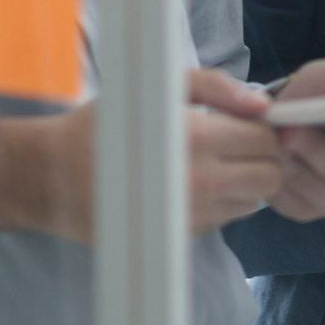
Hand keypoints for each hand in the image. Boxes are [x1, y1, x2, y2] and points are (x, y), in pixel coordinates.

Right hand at [0, 69, 289, 241]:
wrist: (54, 176)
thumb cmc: (106, 125)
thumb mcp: (158, 88)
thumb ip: (215, 86)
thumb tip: (261, 104)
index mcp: (197, 138)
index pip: (266, 140)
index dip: (265, 128)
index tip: (249, 122)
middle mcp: (200, 182)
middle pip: (270, 177)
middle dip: (265, 158)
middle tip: (240, 143)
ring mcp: (192, 216)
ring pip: (253, 202)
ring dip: (246, 182)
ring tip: (217, 163)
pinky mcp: (181, 238)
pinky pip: (225, 219)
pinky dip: (223, 202)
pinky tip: (196, 184)